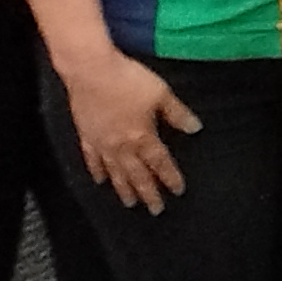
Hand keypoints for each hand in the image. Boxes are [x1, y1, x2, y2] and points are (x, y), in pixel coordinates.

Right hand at [59, 49, 201, 213]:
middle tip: (156, 210)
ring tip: (130, 204)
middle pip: (137, 174)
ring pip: (115, 172)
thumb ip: (177, 113)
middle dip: (148, 193)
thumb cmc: (128, 79)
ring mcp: (102, 143)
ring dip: (124, 189)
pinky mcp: (86, 135)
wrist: (90, 70)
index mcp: (142, 136)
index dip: (170, 177)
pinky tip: (100, 181)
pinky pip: (92, 159)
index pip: (160, 162)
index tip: (178, 191)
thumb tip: (195, 128)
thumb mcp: (160, 93)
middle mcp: (122, 146)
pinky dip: (96, 172)